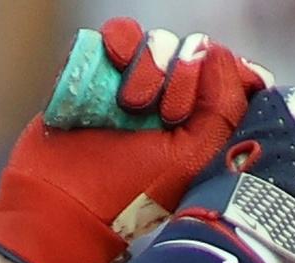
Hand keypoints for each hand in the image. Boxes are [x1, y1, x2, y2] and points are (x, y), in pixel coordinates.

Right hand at [0, 19, 266, 262]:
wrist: (65, 198)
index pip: (228, 75)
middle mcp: (172, 98)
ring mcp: (135, 82)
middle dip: (184, 79)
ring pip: (161, 42)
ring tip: (131, 104)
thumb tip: (221, 57)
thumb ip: (221, 110)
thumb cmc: (130, 191)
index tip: (207, 100)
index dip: (223, 75)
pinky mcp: (100, 69)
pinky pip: (122, 32)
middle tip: (166, 115)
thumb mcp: (191, 158)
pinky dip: (122, 41)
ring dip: (150, 66)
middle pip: (196, 53)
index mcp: (201, 122)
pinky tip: (115, 63)